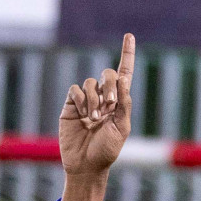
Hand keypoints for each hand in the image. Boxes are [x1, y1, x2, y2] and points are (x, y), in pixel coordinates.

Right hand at [60, 33, 134, 178]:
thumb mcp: (121, 128)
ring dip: (94, 100)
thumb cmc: (107, 150)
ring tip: (93, 120)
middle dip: (110, 86)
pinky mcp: (71, 105)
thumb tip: (122, 78)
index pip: (124, 74)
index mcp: (119, 102)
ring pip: (90, 83)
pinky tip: (82, 117)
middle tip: (109, 106)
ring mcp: (86, 100)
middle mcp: (103, 98)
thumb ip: (124, 104)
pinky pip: (75, 90)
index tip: (129, 35)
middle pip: (107, 74)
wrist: (85, 165)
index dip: (127, 54)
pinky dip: (81, 101)